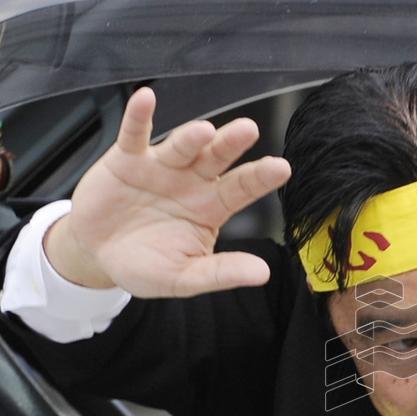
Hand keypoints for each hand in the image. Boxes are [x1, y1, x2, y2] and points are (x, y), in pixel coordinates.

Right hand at [44, 87, 290, 296]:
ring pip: (181, 145)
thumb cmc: (145, 265)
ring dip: (191, 136)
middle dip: (232, 144)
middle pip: (216, 158)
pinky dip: (139, 116)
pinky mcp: (126, 159)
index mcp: (211, 207)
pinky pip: (134, 134)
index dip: (260, 177)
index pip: (242, 189)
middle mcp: (191, 181)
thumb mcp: (185, 277)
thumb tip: (263, 274)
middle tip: (249, 130)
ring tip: (204, 131)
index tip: (282, 167)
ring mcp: (161, 167)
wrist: (97, 255)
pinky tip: (145, 98)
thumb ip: (221, 273)